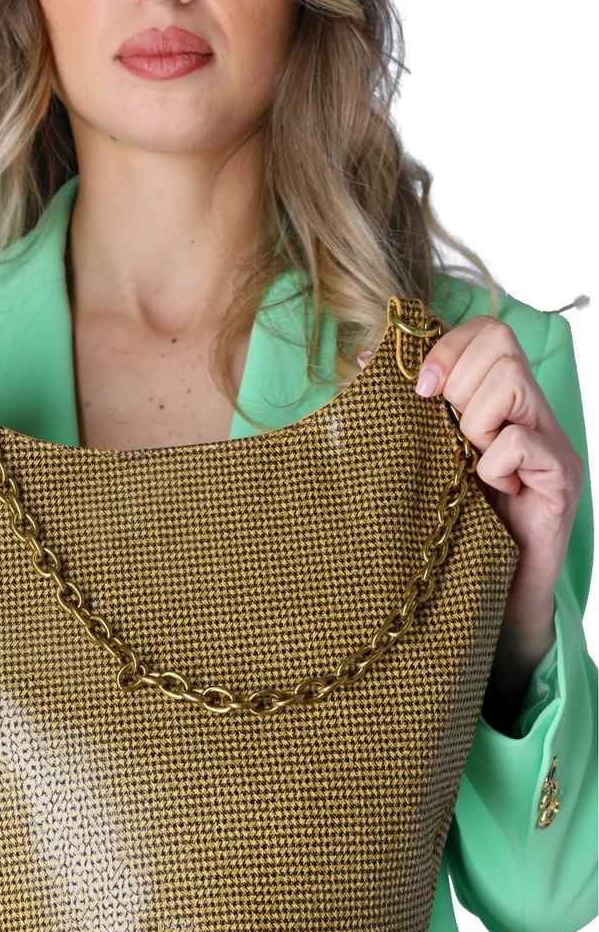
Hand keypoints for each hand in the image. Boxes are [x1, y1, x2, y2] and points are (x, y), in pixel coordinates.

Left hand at [411, 315, 582, 635]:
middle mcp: (533, 415)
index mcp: (500, 403)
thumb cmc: (455, 528)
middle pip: (501, 345)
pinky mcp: (561, 481)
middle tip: (451, 437)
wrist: (493, 599)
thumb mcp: (425, 460)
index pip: (488, 332)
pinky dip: (493, 465)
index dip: (448, 348)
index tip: (419, 390)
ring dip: (473, 425)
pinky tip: (489, 493)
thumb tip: (370, 359)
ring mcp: (552, 446)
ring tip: (469, 467)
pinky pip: (521, 444)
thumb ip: (406, 412)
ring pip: (510, 384)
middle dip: (457, 385)